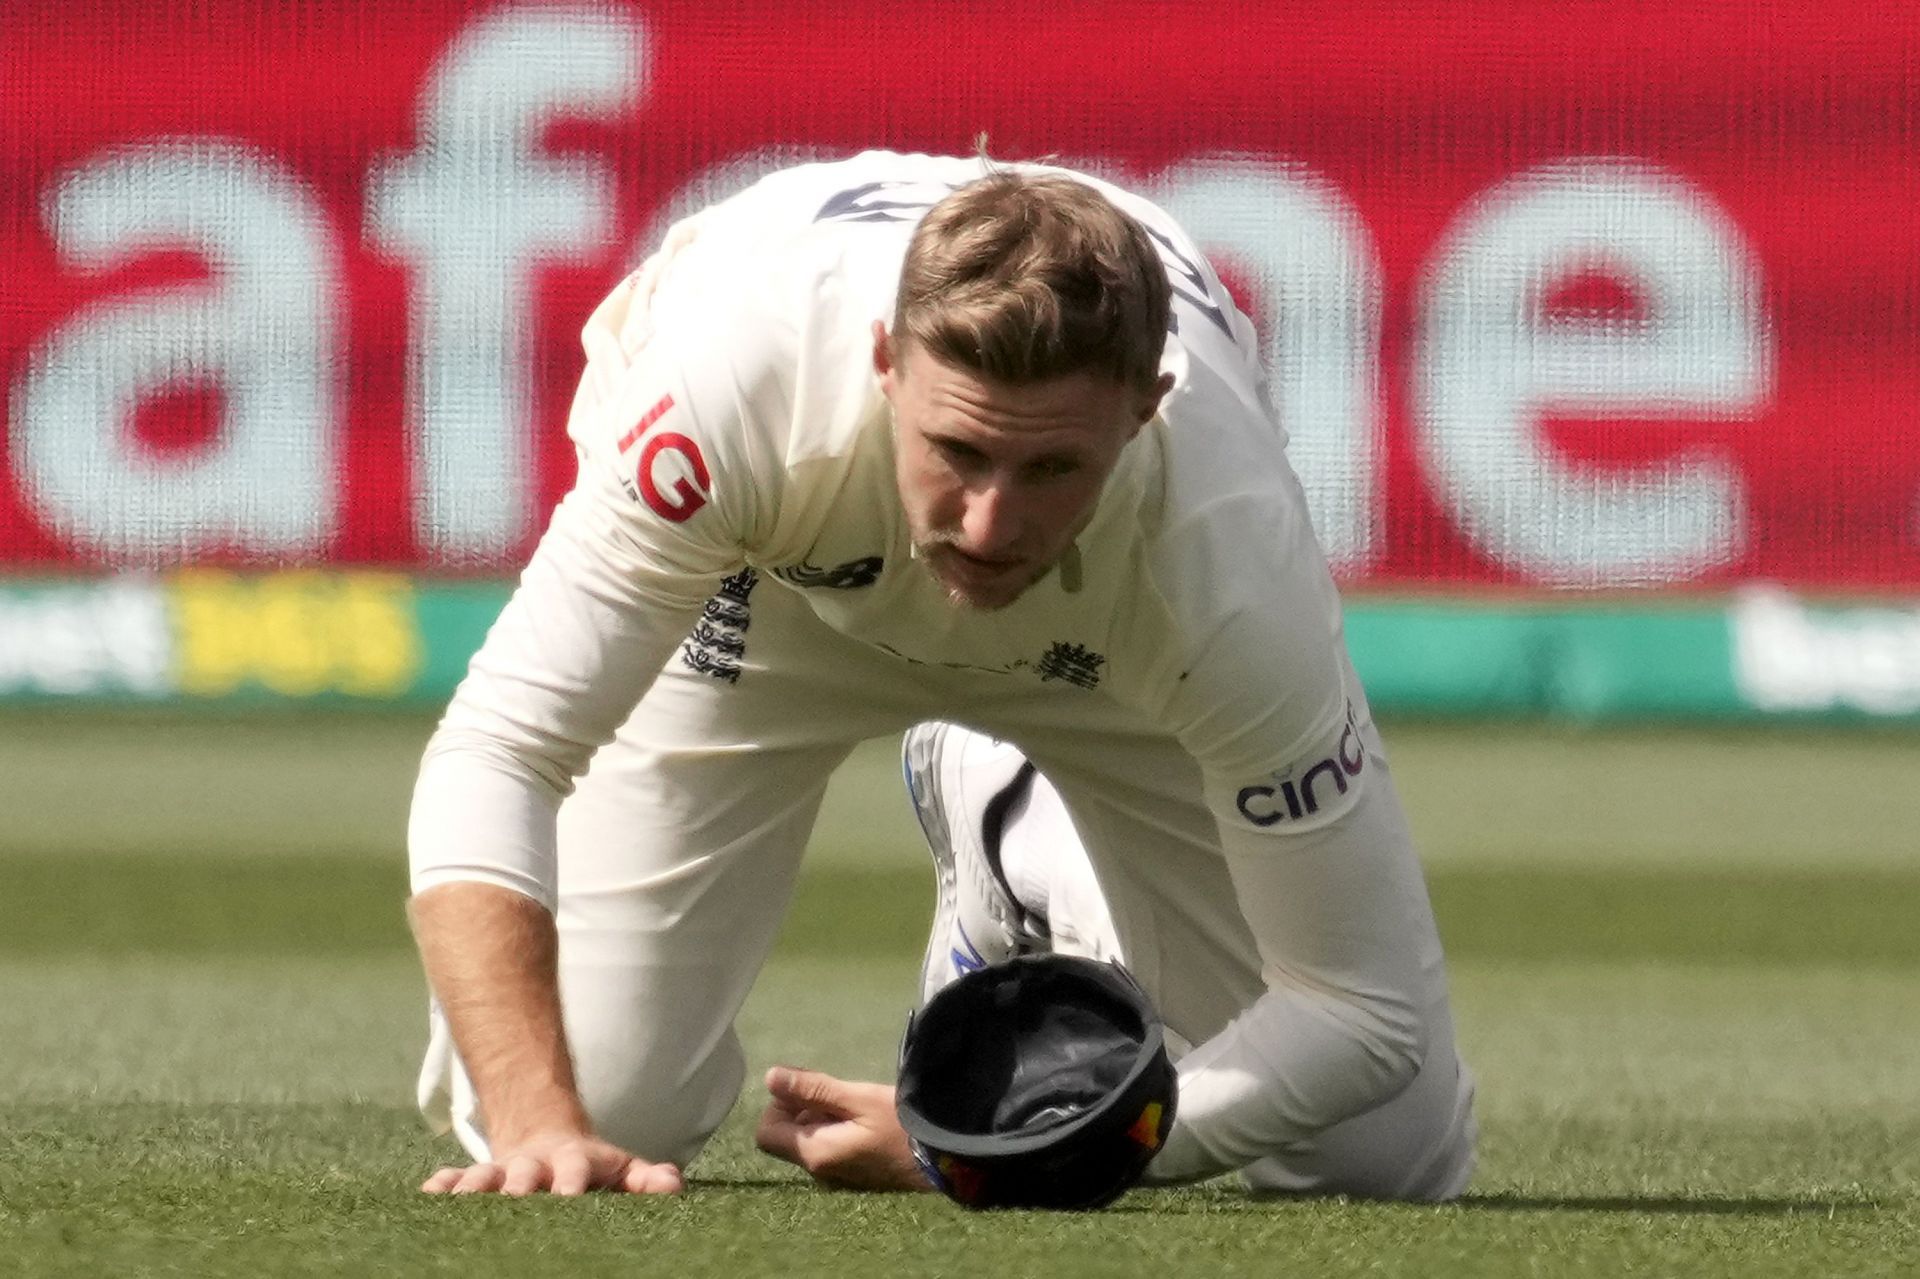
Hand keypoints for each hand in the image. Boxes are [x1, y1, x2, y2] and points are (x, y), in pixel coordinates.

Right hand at [421, 1130, 683, 1195]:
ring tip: (459, 1201)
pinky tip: (430, 1195)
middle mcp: (534, 1165)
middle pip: (524, 1174)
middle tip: (511, 1202)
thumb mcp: (622, 1169)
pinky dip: (443, 1186)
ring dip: (474, 1187)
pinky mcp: (477, 1176)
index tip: (569, 1197)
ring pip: (485, 1176)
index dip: (571, 1183)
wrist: (547, 1137)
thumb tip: (672, 1185)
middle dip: (517, 1188)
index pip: (574, 1171)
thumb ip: (645, 1179)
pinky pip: (455, 1178)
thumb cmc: (592, 1167)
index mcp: (572, 1162)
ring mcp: (503, 1170)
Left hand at [753, 1066, 932, 1191]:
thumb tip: (770, 1078)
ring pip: (808, 1141)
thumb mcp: (858, 1098)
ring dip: (819, 1118)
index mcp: (814, 1152)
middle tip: (833, 1090)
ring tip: (851, 1102)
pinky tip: (861, 1118)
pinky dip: (834, 1130)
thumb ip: (813, 1089)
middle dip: (800, 1109)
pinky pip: (828, 1149)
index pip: (766, 1131)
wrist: (943, 1159)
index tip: (808, 1088)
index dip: (779, 1105)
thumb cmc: (901, 1125)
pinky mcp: (853, 1175)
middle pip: (785, 1136)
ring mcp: (836, 1176)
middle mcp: (818, 1170)